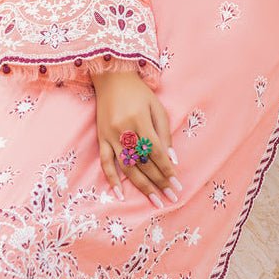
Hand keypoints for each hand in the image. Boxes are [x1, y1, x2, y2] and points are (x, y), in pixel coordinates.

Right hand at [91, 69, 181, 208]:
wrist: (111, 78)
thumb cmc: (139, 92)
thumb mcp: (157, 107)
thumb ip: (164, 133)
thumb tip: (172, 159)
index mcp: (140, 121)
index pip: (156, 152)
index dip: (167, 170)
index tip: (177, 184)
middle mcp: (124, 131)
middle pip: (143, 162)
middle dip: (158, 182)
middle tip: (171, 197)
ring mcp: (110, 136)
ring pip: (126, 167)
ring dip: (141, 186)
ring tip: (154, 200)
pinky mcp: (101, 139)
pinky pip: (105, 162)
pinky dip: (111, 178)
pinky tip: (120, 193)